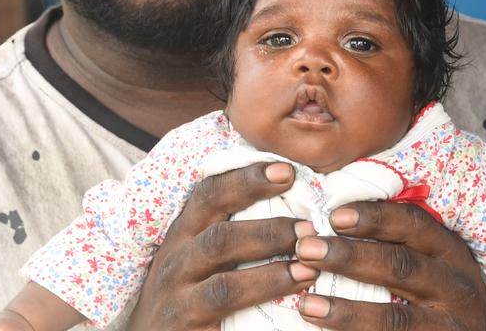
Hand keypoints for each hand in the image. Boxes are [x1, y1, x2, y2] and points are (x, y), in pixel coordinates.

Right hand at [127, 162, 318, 329]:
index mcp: (183, 233)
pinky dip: (259, 312)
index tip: (288, 171)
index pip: (209, 195)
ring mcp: (177, 300)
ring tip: (309, 271)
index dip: (247, 180)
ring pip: (225, 286)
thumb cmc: (188, 293)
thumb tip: (290, 197)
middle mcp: (175, 262)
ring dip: (271, 277)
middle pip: (220, 238)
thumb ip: (231, 231)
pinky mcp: (184, 330)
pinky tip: (291, 307)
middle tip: (309, 230)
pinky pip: (223, 321)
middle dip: (269, 232)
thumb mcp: (198, 256)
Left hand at [293, 201, 485, 329]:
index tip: (335, 215)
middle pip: (400, 267)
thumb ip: (396, 242)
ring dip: (347, 312)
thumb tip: (332, 220)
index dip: (375, 218)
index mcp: (449, 252)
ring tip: (307, 306)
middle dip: (350, 257)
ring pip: (395, 318)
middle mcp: (453, 286)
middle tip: (306, 249)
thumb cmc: (442, 291)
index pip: (413, 225)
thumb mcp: (435, 261)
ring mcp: (446, 325)